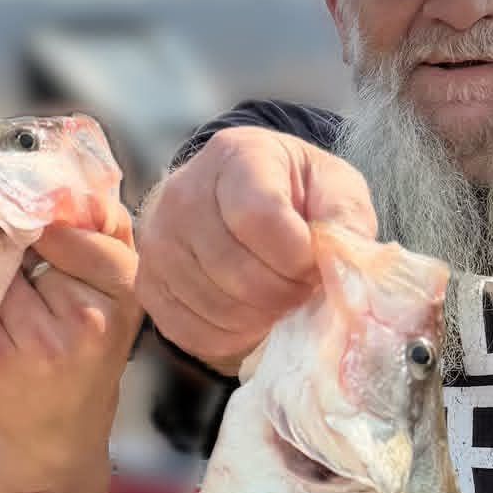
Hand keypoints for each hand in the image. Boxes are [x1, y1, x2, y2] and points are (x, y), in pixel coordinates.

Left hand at [0, 200, 142, 491]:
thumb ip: (106, 229)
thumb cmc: (88, 344)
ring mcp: (37, 347)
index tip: (34, 217)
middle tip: (6, 242)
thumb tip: (73, 175)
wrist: (59, 427)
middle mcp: (86, 323)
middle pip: (26, 247)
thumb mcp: (116, 289)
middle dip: (13, 241)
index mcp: (124, 293)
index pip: (74, 230)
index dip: (47, 220)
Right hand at [136, 125, 376, 372]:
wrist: (238, 202)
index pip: (259, 217)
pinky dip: (230, 335)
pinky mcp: (148, 284)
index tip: (313, 263)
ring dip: (260, 317)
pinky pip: (191, 330)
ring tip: (279, 300)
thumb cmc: (294, 194)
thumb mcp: (334, 187)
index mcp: (235, 156)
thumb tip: (343, 261)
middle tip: (301, 289)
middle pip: (234, 268)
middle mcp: (182, 194)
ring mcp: (158, 243)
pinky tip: (251, 316)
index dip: (297, 256)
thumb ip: (345, 217)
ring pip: (214, 305)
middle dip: (283, 292)